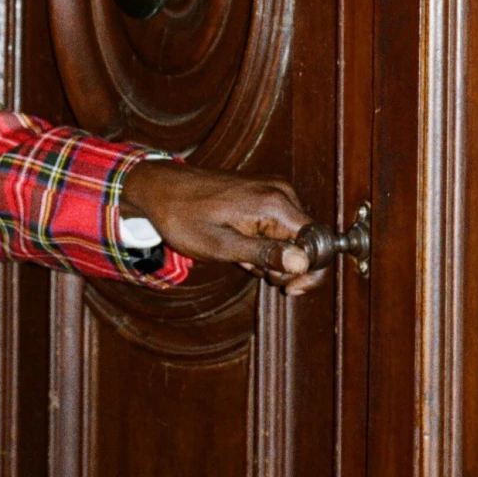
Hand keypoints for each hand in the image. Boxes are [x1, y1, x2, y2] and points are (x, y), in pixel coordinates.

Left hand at [120, 160, 324, 294]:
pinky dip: (261, 242)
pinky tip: (237, 243)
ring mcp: (272, 190)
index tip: (289, 288)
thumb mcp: (220, 246)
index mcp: (274, 204)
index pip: (319, 244)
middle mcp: (280, 192)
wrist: (158, 187)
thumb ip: (263, 254)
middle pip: (307, 243)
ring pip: (292, 238)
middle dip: (283, 266)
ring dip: (269, 256)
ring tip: (236, 253)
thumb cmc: (181, 216)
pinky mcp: (262, 193)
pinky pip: (277, 226)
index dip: (310, 271)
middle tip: (248, 268)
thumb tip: (303, 264)